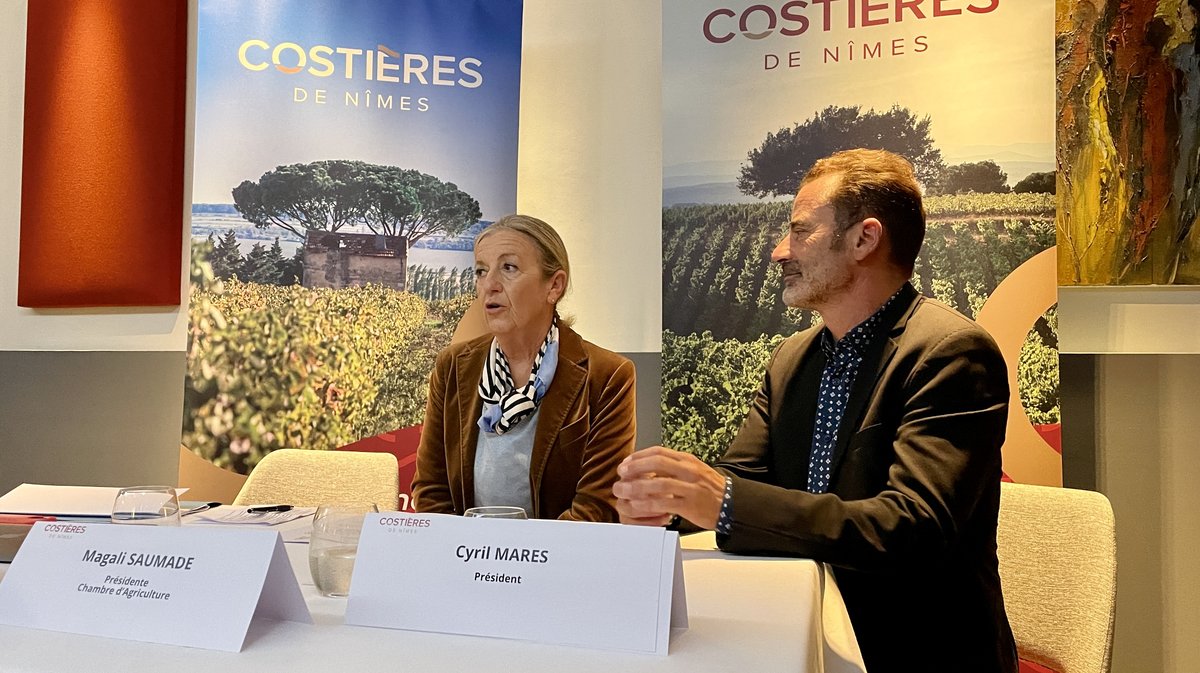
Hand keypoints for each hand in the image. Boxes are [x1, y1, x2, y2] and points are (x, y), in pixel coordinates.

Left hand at [612, 446, 726, 528]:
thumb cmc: (709, 489)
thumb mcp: (693, 470)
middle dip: (635, 468)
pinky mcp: (690, 505)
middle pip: (657, 463)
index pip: (659, 452)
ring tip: (622, 491)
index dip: (639, 456)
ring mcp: (690, 487)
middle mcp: (689, 470)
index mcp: (688, 460)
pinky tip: (637, 505)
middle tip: (621, 475)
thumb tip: (648, 465)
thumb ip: (673, 467)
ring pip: (658, 483)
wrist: (731, 505)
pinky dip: (647, 504)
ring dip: (636, 487)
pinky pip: (664, 502)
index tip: (626, 463)